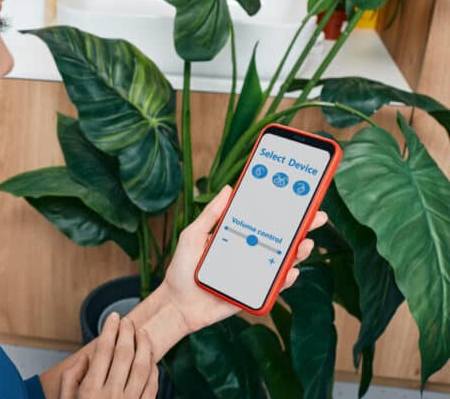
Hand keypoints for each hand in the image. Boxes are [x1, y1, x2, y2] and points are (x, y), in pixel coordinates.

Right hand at [58, 312, 158, 398]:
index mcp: (91, 390)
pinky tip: (151, 359)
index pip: (103, 350)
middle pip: (124, 354)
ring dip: (145, 346)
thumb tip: (85, 357)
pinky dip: (154, 369)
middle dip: (127, 332)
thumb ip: (71, 378)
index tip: (113, 316)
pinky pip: (153, 386)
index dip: (109, 330)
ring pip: (144, 367)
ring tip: (142, 333)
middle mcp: (112, 395)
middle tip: (128, 321)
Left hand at [162, 184, 327, 331]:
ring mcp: (254, 272)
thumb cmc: (183, 269)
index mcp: (236, 236)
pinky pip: (274, 286)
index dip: (280, 209)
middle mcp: (249, 252)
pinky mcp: (254, 292)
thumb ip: (211, 215)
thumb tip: (229, 190)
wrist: (177, 304)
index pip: (263, 220)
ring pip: (283, 261)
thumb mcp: (193, 235)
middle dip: (301, 227)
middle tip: (316, 216)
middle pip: (280, 238)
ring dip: (298, 252)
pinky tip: (291, 270)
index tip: (298, 196)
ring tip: (305, 242)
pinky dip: (285, 279)